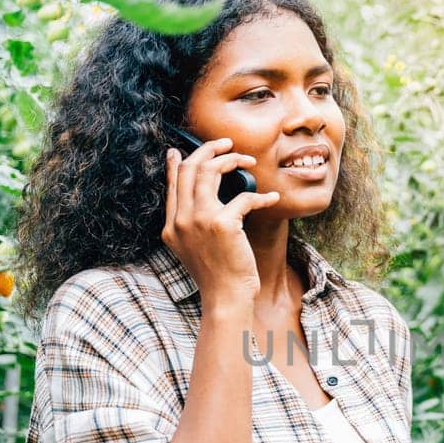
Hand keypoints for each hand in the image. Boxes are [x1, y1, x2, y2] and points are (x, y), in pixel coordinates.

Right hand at [161, 136, 280, 305]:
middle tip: (227, 144)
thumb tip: (204, 198)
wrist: (226, 298)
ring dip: (232, 159)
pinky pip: (244, 197)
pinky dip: (262, 196)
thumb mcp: (194, 247)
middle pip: (189, 168)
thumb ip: (192, 223)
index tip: (178, 149)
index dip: (176, 163)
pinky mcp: (223, 224)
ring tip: (248, 160)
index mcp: (172, 226)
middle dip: (208, 149)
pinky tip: (272, 199)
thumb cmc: (218, 275)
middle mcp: (181, 220)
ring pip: (210, 171)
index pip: (172, 184)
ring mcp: (199, 220)